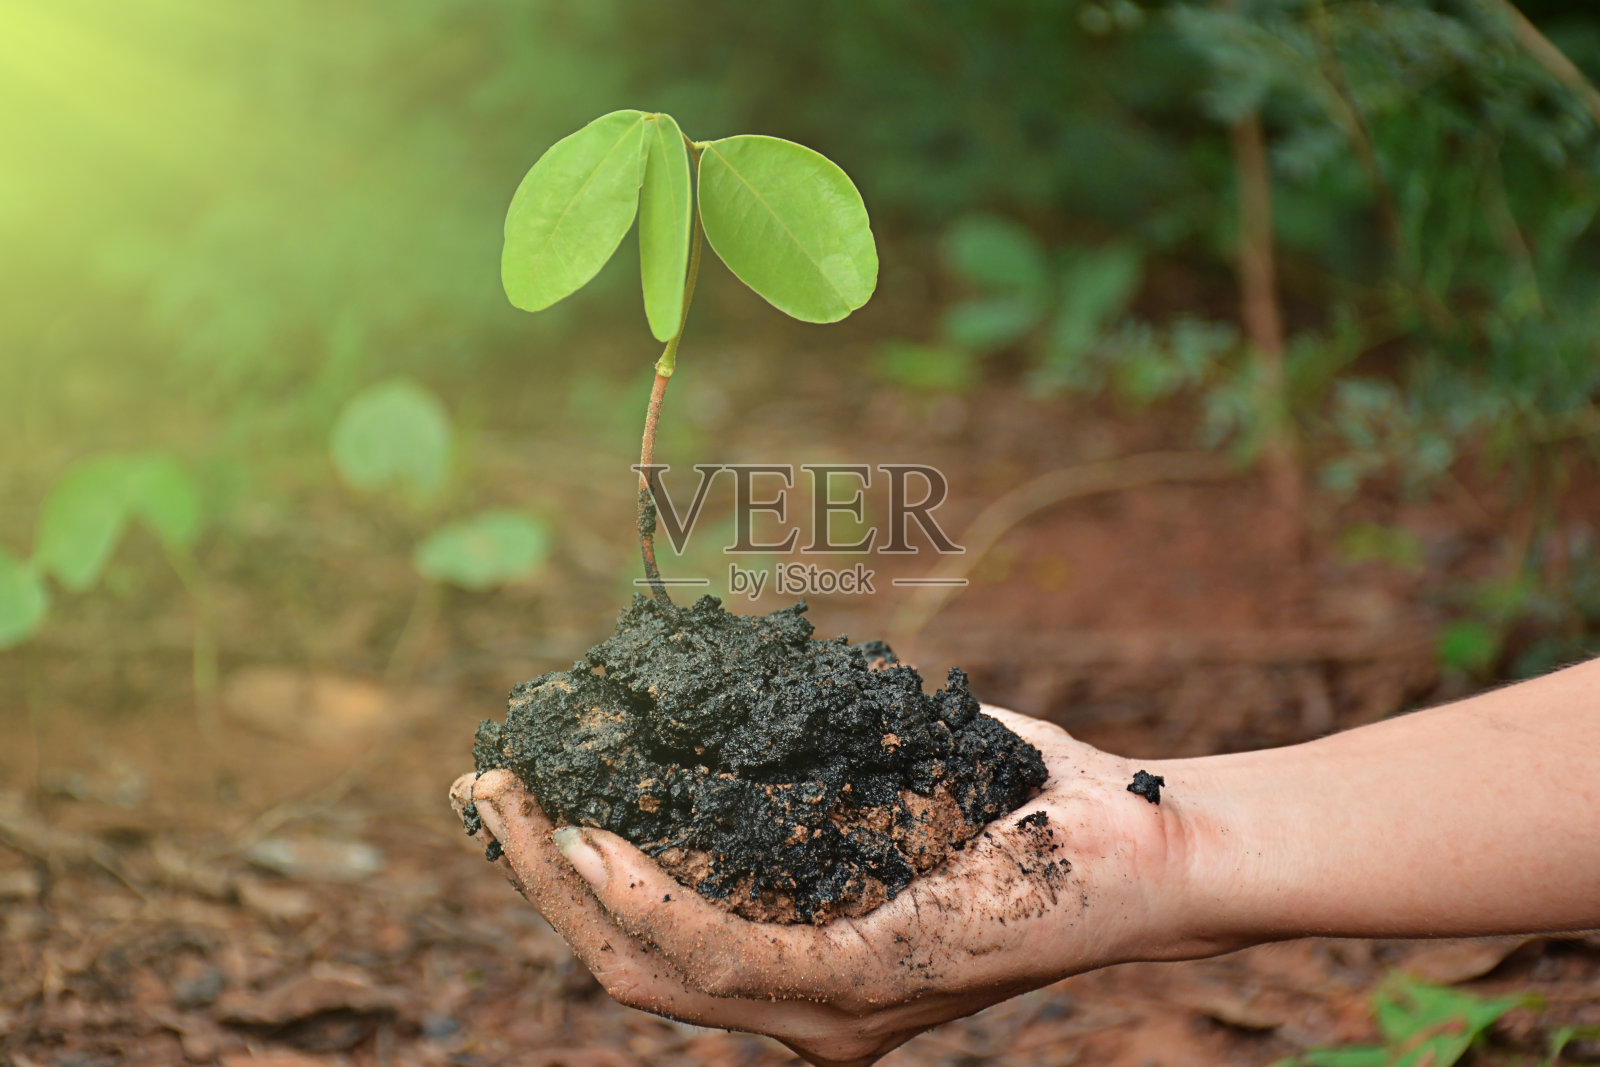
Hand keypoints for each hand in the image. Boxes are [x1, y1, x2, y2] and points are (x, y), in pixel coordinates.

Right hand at [449, 708, 1203, 1066]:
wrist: (1144, 837)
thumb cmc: (1022, 798)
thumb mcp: (884, 782)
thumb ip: (801, 772)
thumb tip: (705, 699)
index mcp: (810, 977)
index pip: (655, 949)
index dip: (567, 883)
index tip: (518, 796)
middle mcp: (811, 1014)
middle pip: (630, 968)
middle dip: (542, 881)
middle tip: (488, 790)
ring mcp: (837, 1010)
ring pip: (654, 969)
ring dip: (568, 884)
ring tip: (519, 803)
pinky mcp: (871, 983)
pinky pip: (726, 953)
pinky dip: (648, 899)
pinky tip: (600, 842)